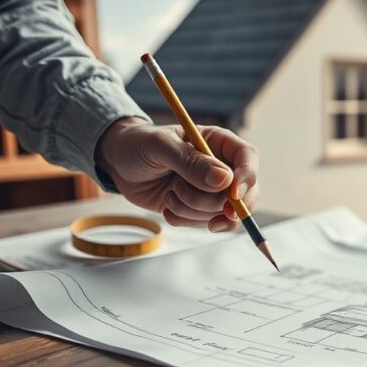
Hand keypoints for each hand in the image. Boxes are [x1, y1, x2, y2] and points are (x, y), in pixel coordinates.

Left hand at [95, 117, 258, 231]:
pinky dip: (187, 221)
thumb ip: (191, 162)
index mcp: (218, 142)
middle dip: (218, 203)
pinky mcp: (200, 209)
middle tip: (192, 203)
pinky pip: (208, 223)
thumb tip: (224, 180)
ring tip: (169, 195)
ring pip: (223, 212)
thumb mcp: (160, 147)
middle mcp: (222, 167)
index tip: (232, 195)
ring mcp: (212, 191)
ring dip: (193, 209)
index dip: (247, 177)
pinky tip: (168, 209)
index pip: (248, 158)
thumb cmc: (138, 145)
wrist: (118, 165)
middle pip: (245, 192)